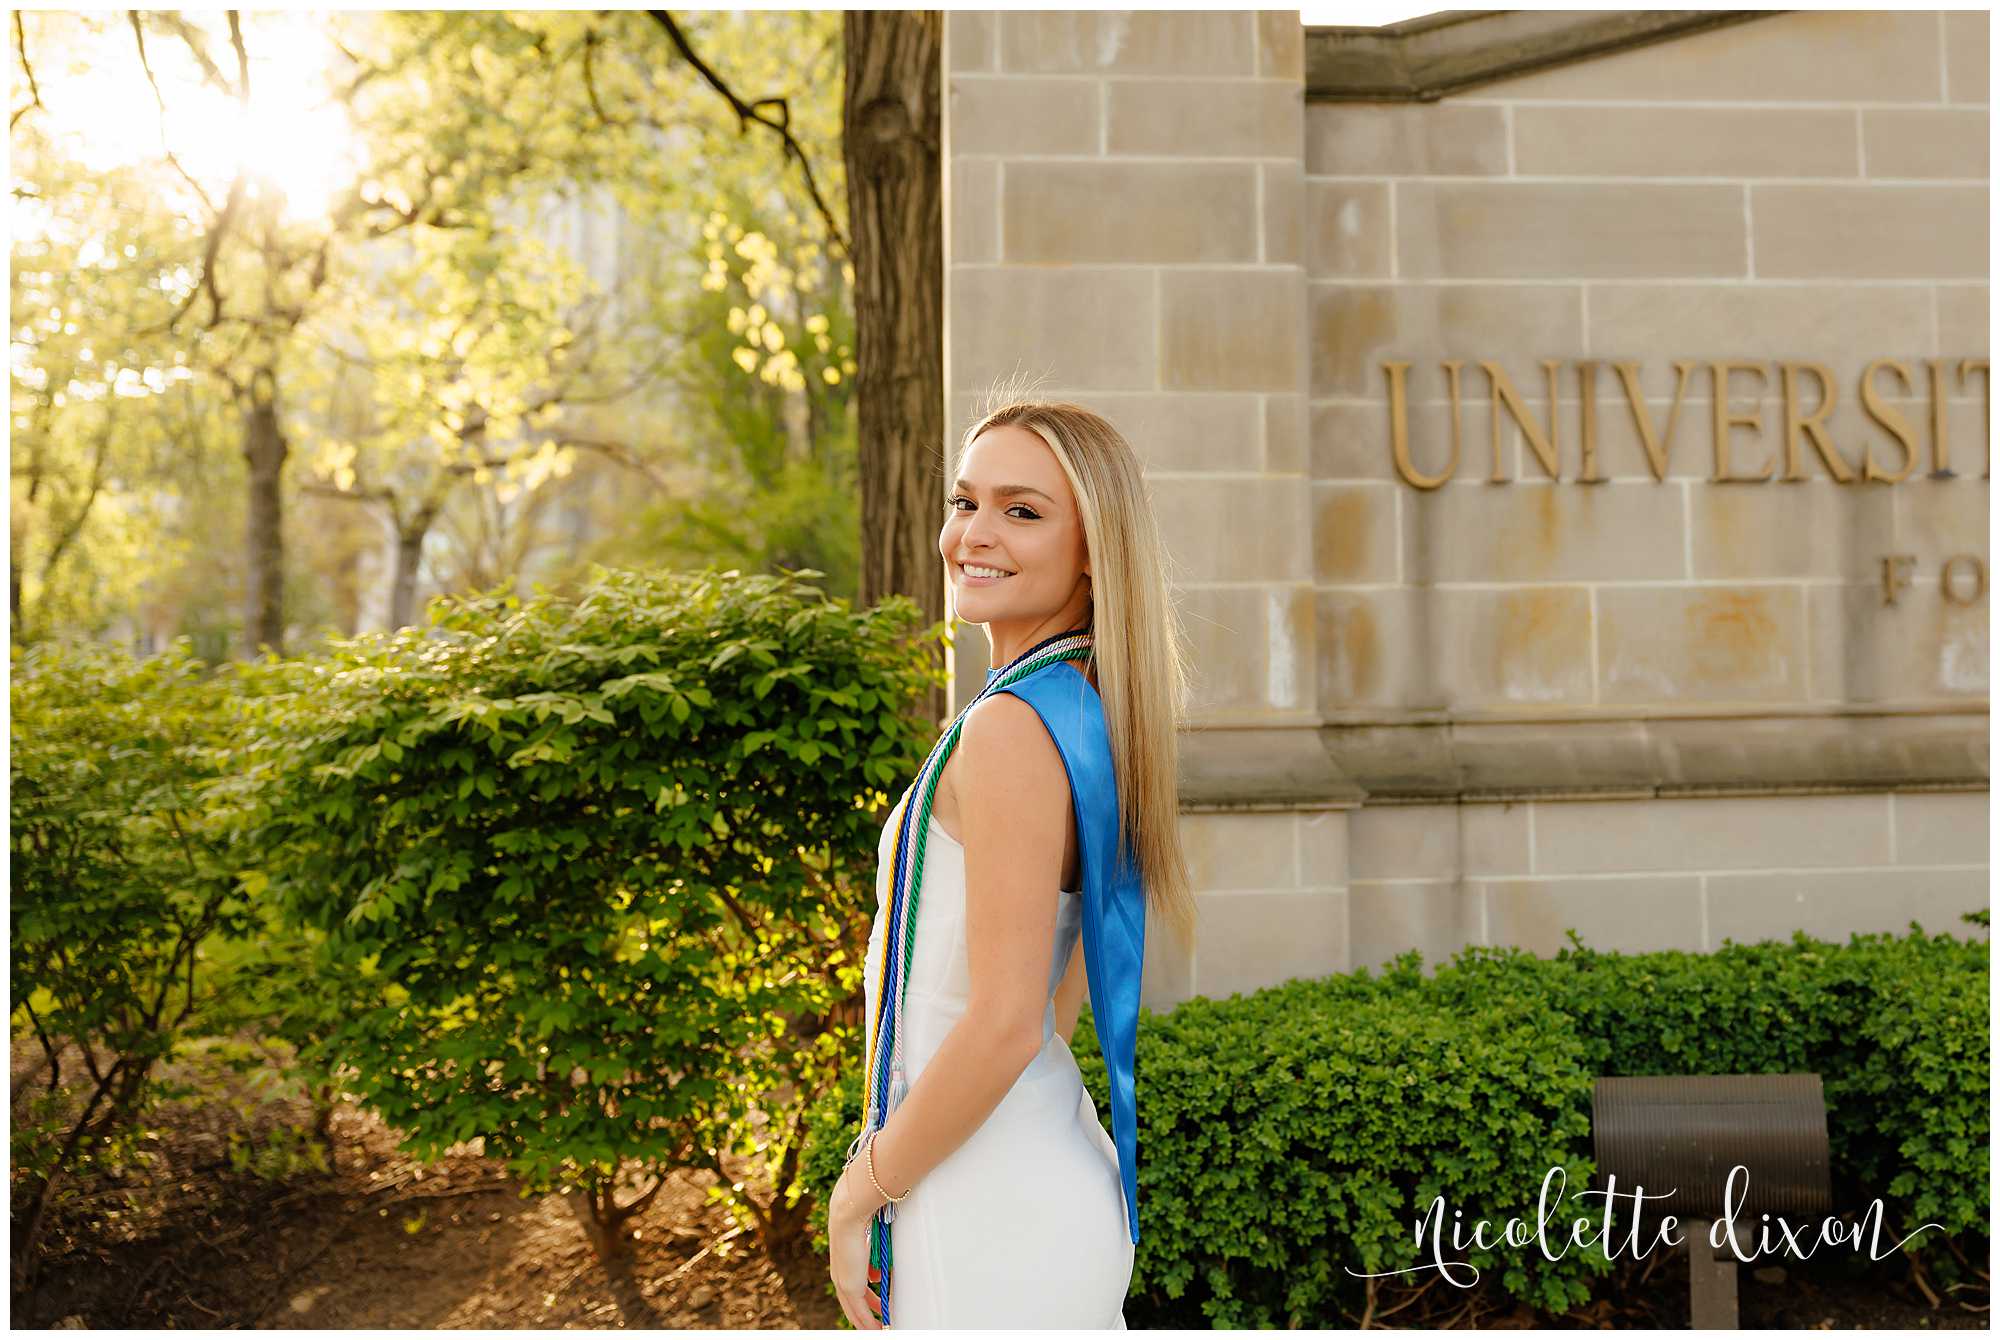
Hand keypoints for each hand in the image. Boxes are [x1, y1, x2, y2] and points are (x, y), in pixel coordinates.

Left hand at [828, 1163, 886, 1328]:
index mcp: (845, 1258)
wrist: (849, 1211)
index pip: (854, 1280)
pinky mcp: (849, 1286)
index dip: (865, 1291)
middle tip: (878, 1319)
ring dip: (866, 1320)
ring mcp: (843, 1280)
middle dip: (866, 1310)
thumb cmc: (862, 1212)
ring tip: (878, 1327)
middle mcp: (840, 1272)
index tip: (877, 1294)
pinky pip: (858, 1312)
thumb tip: (886, 1252)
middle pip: (852, 1299)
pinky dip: (867, 1322)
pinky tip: (876, 1329)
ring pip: (854, 1308)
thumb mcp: (873, 1226)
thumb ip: (878, 1237)